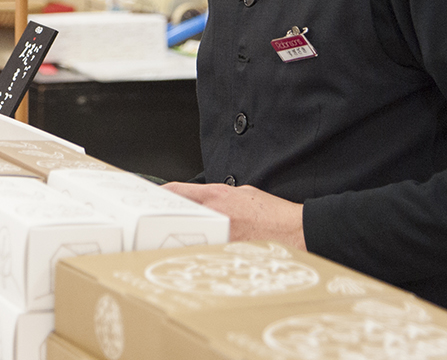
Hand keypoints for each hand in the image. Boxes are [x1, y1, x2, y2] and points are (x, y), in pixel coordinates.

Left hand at [164, 182, 306, 250]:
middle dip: (164, 218)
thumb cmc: (272, 214)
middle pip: (175, 215)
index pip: (177, 191)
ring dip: (178, 237)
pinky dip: (197, 251)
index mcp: (217, 195)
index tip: (152, 198)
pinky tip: (192, 254)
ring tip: (169, 241)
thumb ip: (218, 196)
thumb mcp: (242, 193)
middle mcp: (214, 214)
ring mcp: (218, 235)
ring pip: (186, 235)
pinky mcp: (225, 252)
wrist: (294, 231)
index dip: (160, 194)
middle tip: (153, 224)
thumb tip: (204, 202)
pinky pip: (204, 250)